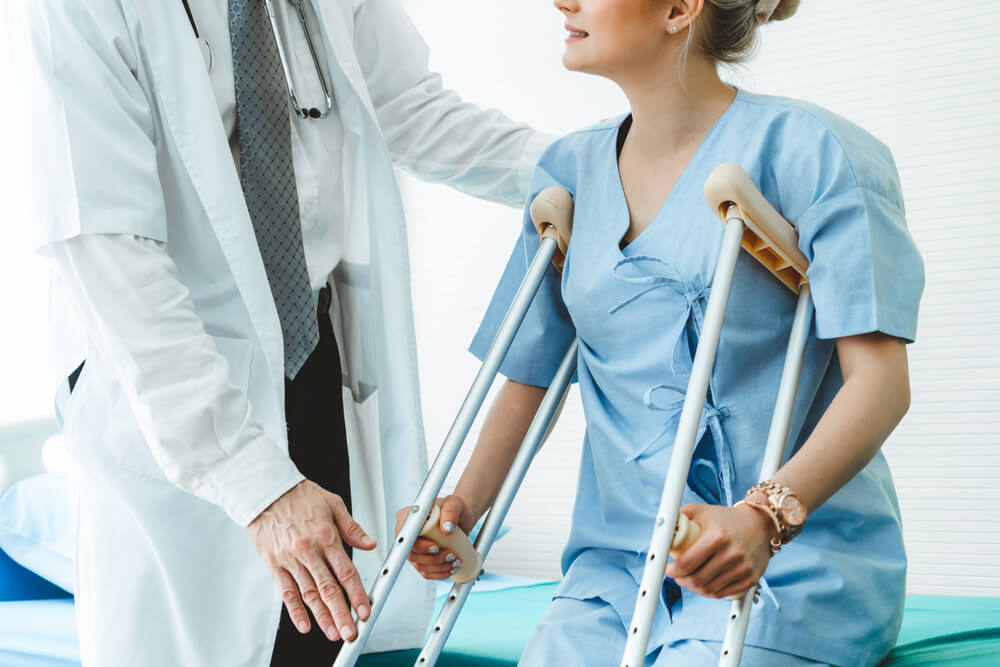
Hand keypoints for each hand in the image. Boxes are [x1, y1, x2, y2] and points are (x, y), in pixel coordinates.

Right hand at [248, 480, 376, 641]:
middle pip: (329, 589)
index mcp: (326, 537)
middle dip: (342, 614)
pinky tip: (305, 624)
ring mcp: (290, 559)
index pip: (346, 572)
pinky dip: (295, 610)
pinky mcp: (275, 564)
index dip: (357, 594)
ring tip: (333, 633)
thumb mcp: (333, 503)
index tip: (365, 609)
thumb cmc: (299, 495)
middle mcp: (309, 551)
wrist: (266, 491)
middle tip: (351, 631)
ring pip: (309, 594)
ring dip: (323, 616)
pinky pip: (286, 591)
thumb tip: (370, 544)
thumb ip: (352, 528)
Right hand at [394, 495, 475, 579]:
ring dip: (439, 567)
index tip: (436, 547)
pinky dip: (439, 573)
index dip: (419, 545)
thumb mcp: (454, 504)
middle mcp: (408, 533)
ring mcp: (415, 548)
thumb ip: (450, 511)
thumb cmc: (456, 508)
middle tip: (451, 555)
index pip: (405, 536)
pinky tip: (451, 568)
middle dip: (433, 559)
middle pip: (411, 554)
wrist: (463, 518)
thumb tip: (446, 528)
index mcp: (408, 517)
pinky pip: (426, 572)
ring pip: (420, 565)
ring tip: (455, 561)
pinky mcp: (423, 558)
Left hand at [663, 502, 774, 599]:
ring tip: (688, 580)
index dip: (673, 571)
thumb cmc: (727, 518)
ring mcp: (742, 568)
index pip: (687, 563)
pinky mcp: (751, 579)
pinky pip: (724, 594)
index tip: (668, 569)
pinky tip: (704, 585)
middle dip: (681, 581)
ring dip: (694, 588)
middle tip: (676, 576)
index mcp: (717, 537)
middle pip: (697, 580)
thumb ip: (680, 517)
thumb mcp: (702, 511)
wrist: (761, 524)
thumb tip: (661, 529)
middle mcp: (732, 554)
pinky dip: (710, 593)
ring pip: (709, 590)